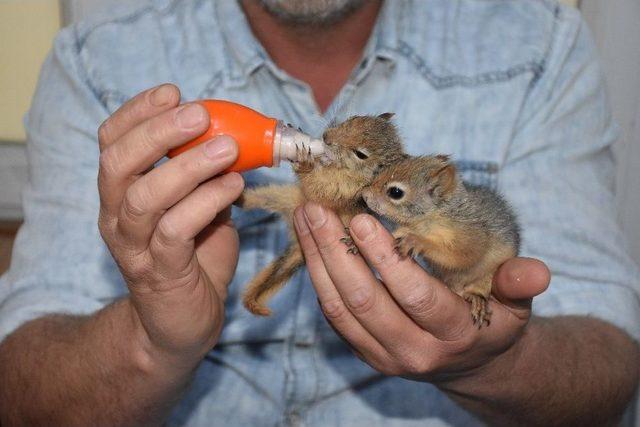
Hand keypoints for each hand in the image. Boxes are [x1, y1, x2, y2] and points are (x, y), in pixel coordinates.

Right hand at [97, 84, 243, 361]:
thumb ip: (208, 174)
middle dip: (157, 132)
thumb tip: (241, 135)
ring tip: (228, 149)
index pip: (112, 142)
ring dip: (188, 166)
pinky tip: (233, 187)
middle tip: (199, 114)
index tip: (172, 91)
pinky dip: (206, 203)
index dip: (137, 112)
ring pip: (145, 197)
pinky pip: (176, 231)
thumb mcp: (200, 205)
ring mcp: (134, 247)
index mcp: (122, 192)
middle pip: (118, 164)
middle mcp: (117, 216)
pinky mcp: (159, 273)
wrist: (180, 323)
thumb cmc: (192, 257)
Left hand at [293, 203, 548, 380]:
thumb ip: (519, 284)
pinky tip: (310, 243)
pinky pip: (333, 315)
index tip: (364, 219)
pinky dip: (318, 277)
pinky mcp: (363, 350)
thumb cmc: (491, 321)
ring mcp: (383, 355)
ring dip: (318, 260)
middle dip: (337, 252)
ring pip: (340, 308)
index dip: (387, 259)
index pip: (416, 297)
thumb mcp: (514, 305)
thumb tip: (536, 271)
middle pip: (366, 301)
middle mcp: (414, 351)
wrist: (470, 363)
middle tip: (319, 210)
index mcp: (454, 335)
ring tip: (305, 219)